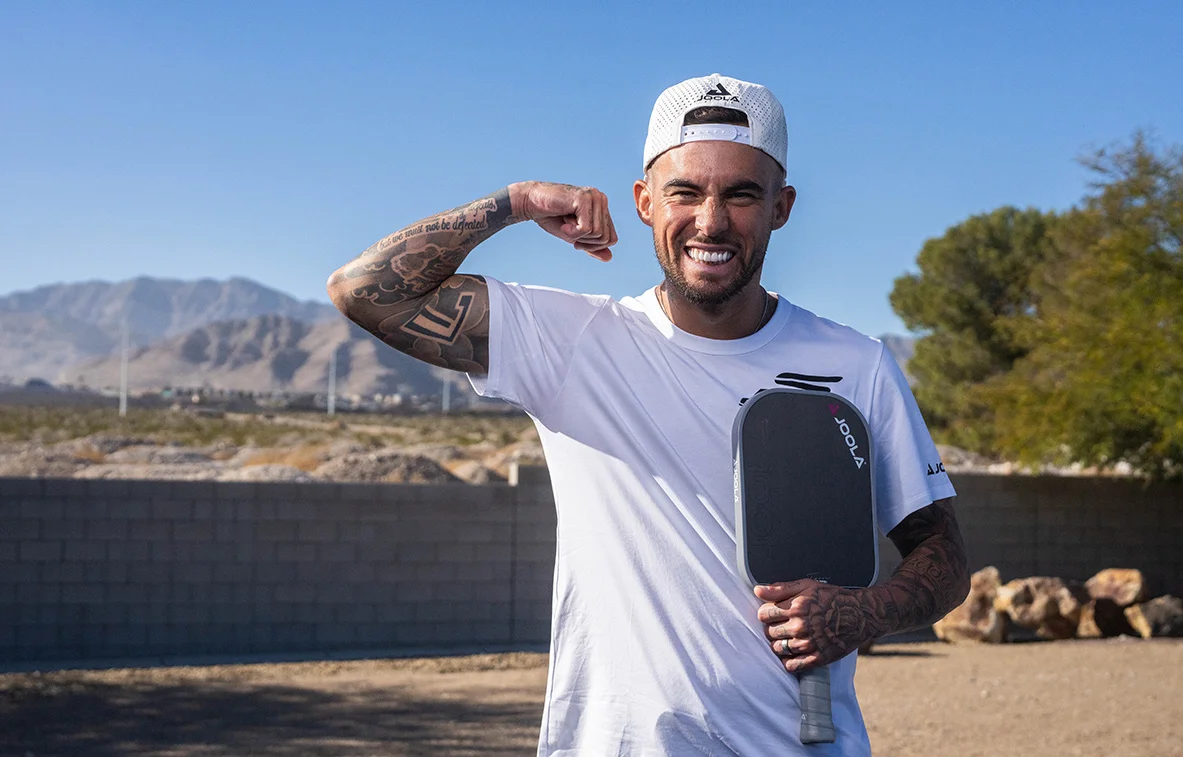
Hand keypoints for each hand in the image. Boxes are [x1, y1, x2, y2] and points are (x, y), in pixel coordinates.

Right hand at [509, 181, 616, 260]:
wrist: (530, 203)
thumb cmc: (551, 217)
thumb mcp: (575, 236)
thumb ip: (592, 246)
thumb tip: (609, 258)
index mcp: (601, 207)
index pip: (611, 237)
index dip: (594, 246)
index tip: (576, 240)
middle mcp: (601, 199)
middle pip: (606, 238)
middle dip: (586, 242)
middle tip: (570, 232)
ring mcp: (594, 197)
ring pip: (598, 234)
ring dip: (578, 236)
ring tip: (566, 225)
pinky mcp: (584, 198)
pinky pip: (587, 228)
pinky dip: (574, 232)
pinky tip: (564, 222)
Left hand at [755, 580, 875, 672]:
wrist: (859, 615)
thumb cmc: (832, 598)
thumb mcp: (807, 586)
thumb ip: (780, 589)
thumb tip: (757, 591)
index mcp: (795, 608)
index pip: (763, 615)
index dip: (767, 613)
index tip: (774, 613)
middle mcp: (800, 627)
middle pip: (769, 632)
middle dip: (773, 628)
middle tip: (783, 625)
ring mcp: (808, 644)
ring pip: (777, 649)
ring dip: (779, 644)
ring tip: (789, 637)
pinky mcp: (817, 659)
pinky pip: (791, 666)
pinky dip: (788, 661)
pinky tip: (794, 652)